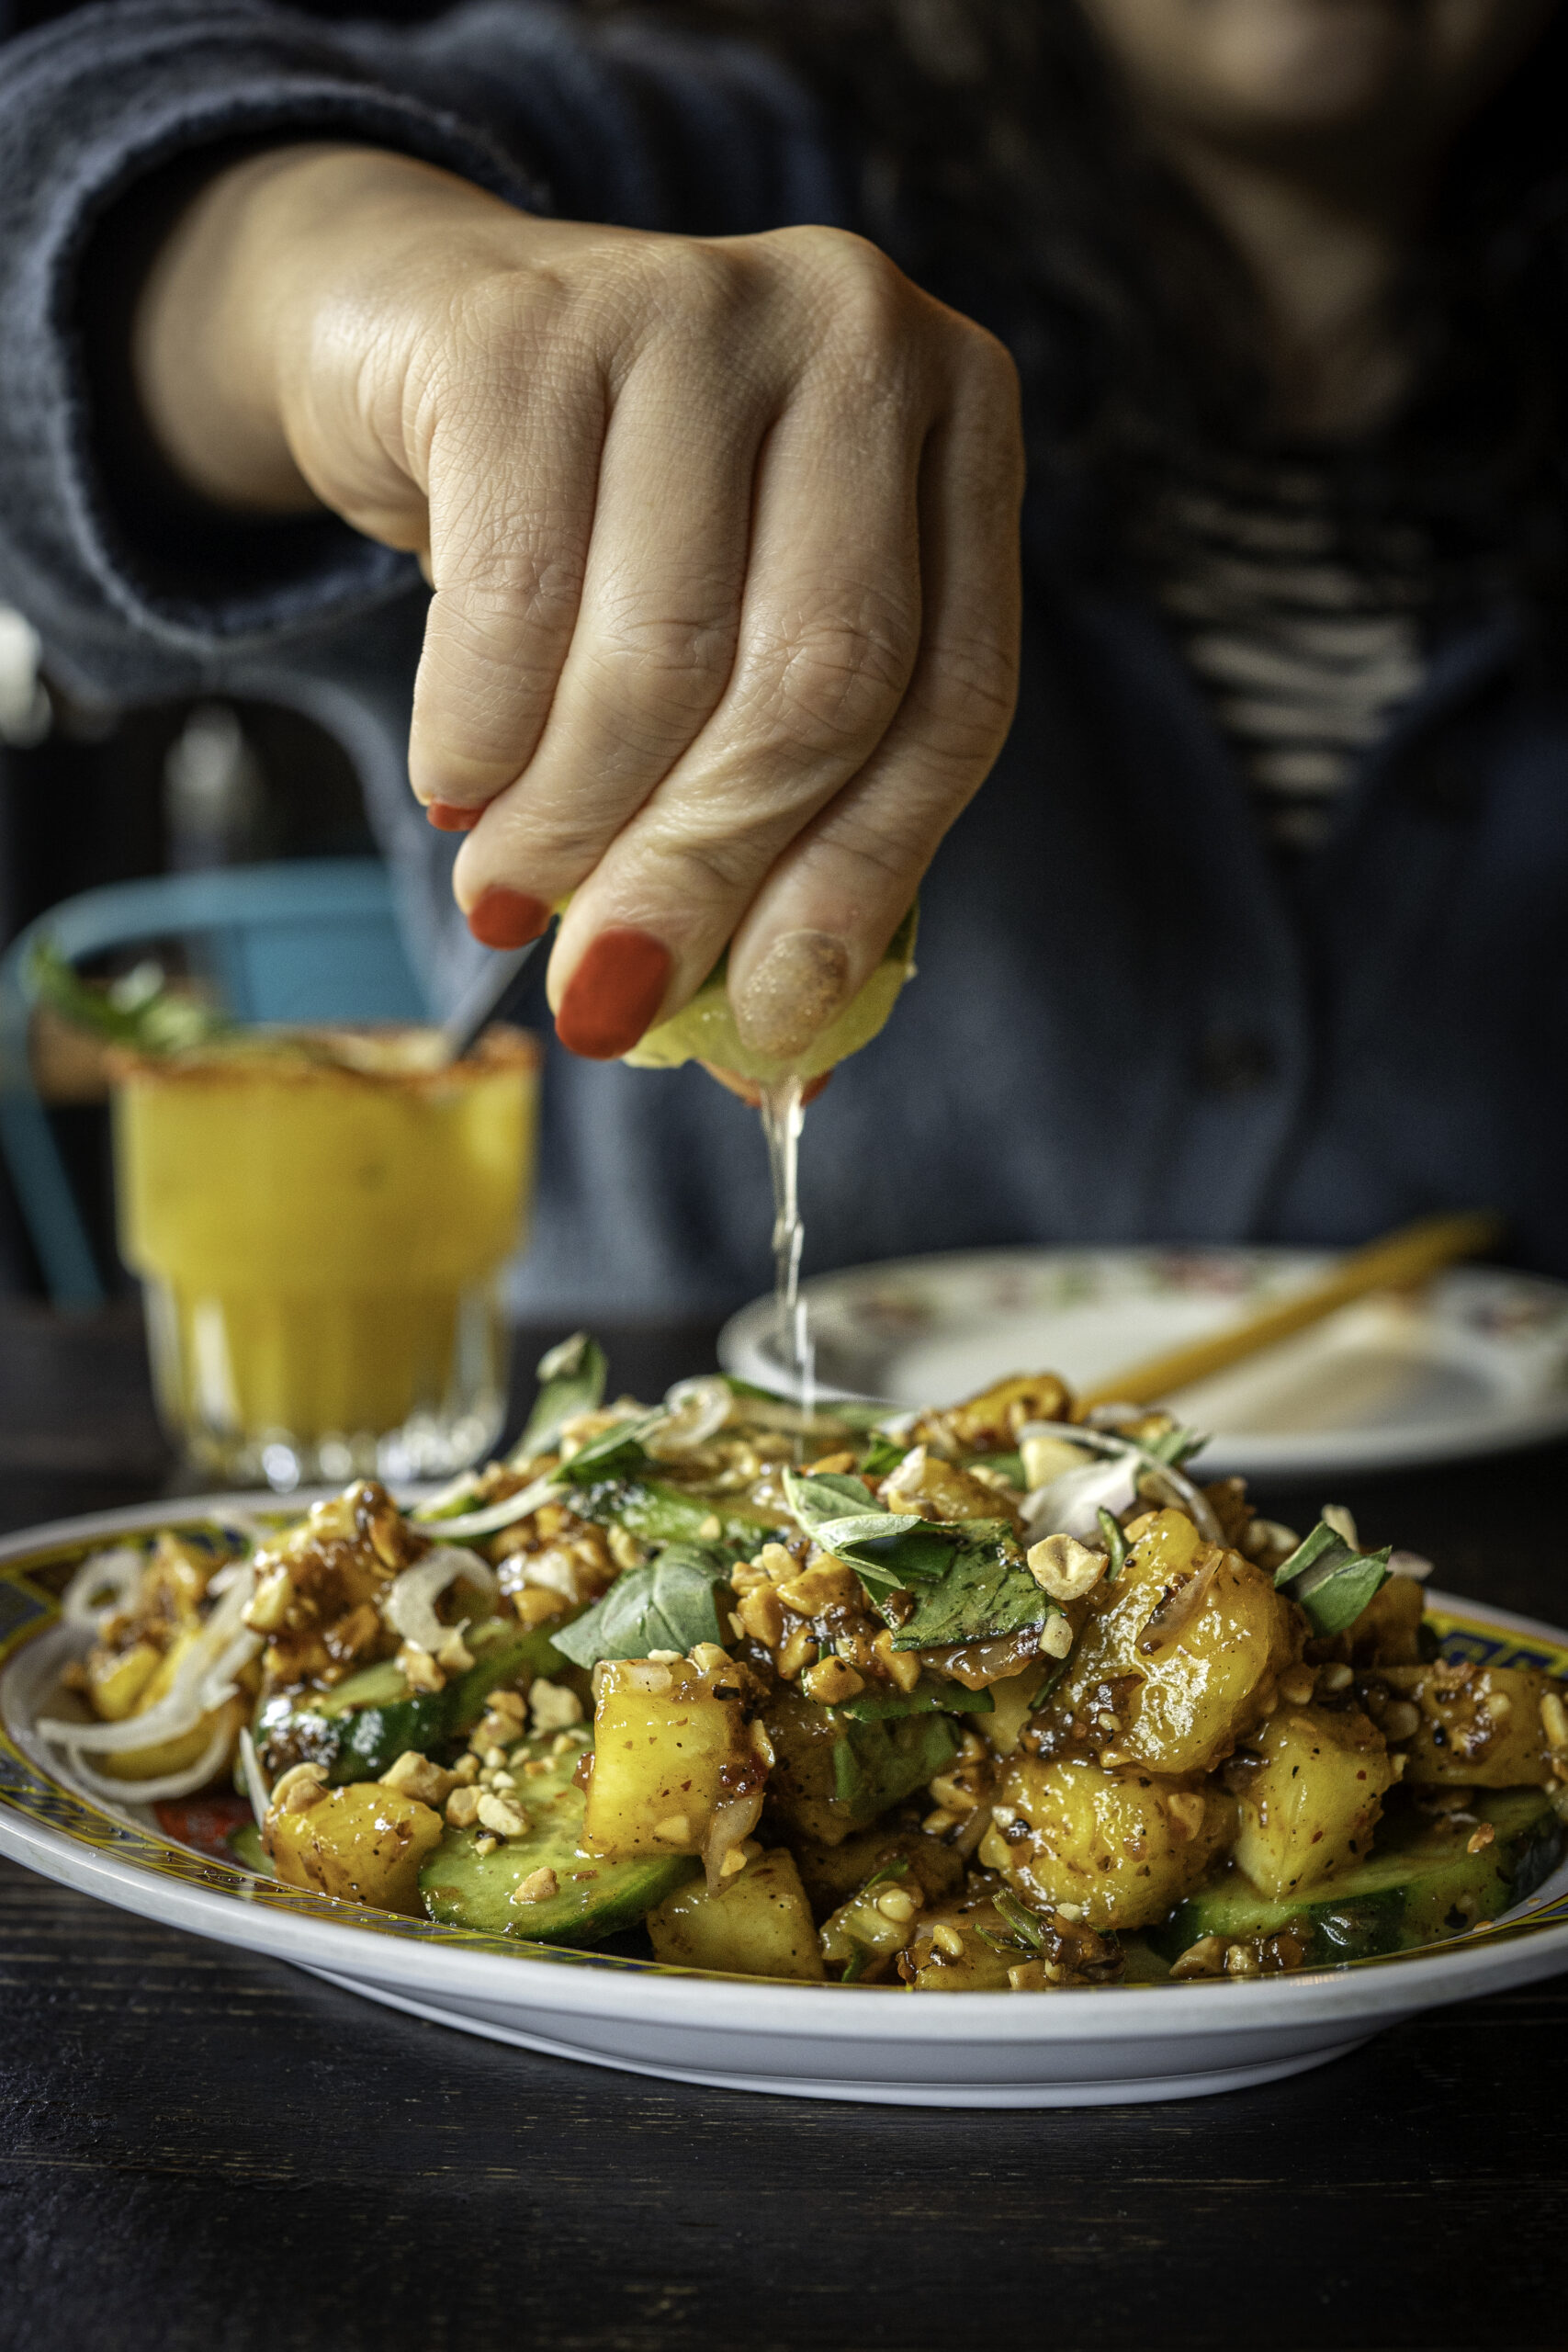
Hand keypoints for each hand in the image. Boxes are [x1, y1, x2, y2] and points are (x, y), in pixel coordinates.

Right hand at [134, 146, 1023, 1059]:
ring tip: (511, 900)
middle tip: (607, 1000)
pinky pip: (511, 603)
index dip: (859, 885)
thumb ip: (791, 820)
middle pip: (819, 683)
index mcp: (964, 423)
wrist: (435, 327)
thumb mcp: (743, 647)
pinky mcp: (529, 328)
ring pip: (662, 659)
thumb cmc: (627, 527)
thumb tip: (778, 1064)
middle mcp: (861, 335)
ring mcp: (698, 308)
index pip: (952, 700)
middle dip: (704, 876)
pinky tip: (458, 789)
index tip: (770, 1025)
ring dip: (572, 829)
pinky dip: (480, 738)